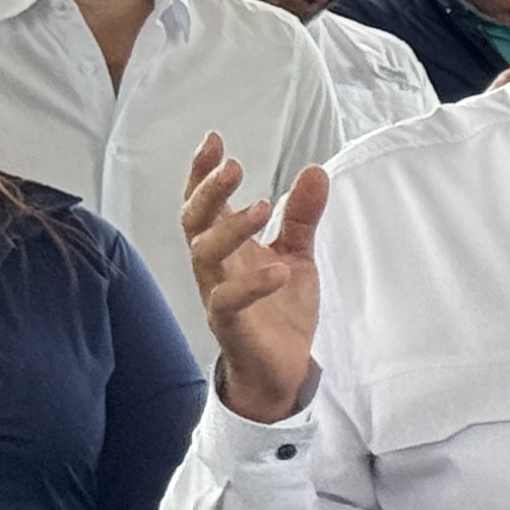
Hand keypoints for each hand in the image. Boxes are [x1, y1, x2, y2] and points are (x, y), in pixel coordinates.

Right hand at [182, 137, 325, 425]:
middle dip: (208, 191)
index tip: (213, 140)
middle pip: (195, 222)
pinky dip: (252, 283)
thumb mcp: (297, 253)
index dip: (202, 173)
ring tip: (262, 207)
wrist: (283, 369)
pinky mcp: (231, 325)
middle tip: (234, 165)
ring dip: (231, 228)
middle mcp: (215, 267)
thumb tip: (314, 170)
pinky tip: (278, 269)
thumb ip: (301, 215)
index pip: (204, 203)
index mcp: (226, 247)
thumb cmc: (279, 309)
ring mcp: (219, 295)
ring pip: (204, 255)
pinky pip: (229, 301)